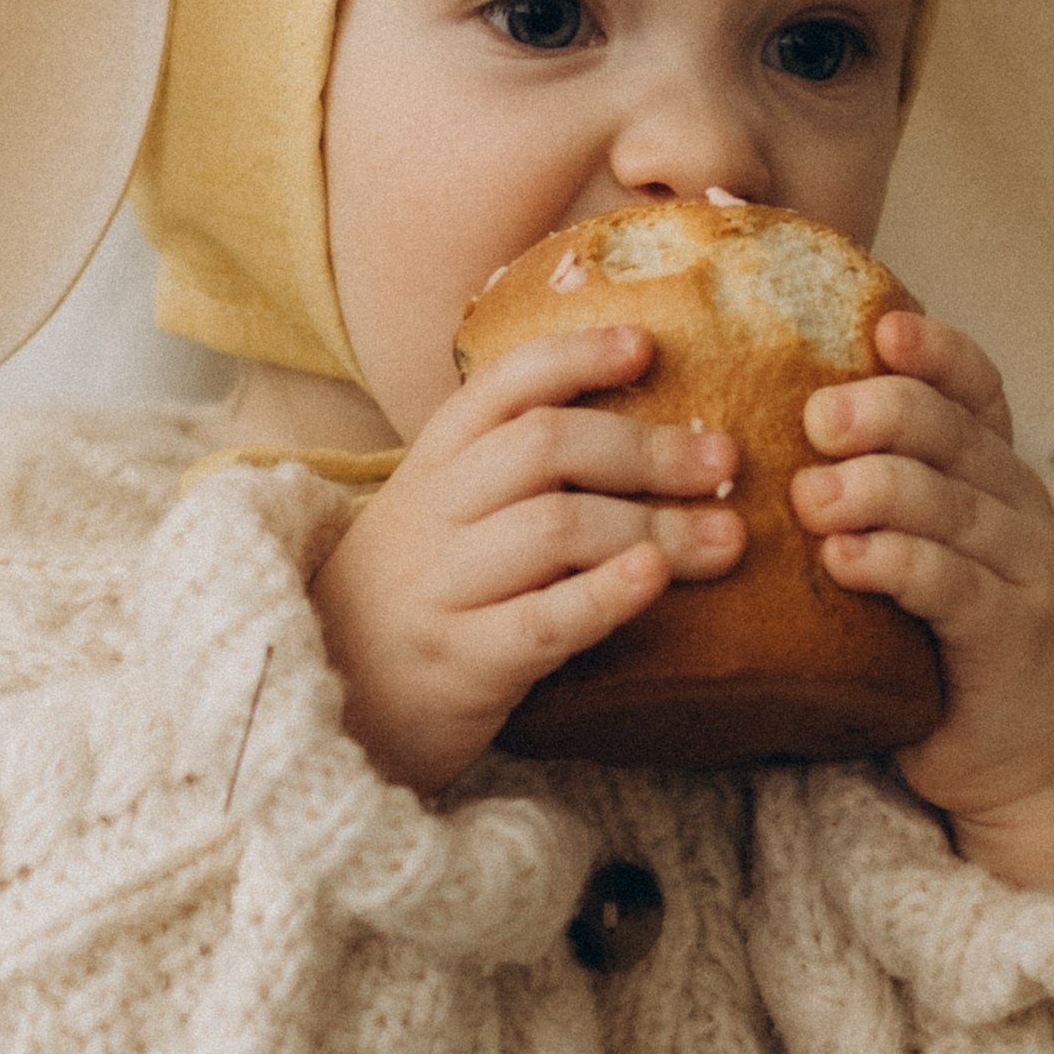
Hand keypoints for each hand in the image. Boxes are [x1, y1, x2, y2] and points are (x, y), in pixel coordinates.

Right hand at [311, 328, 744, 797]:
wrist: (326, 706)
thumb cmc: (415, 604)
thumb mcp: (437, 522)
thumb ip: (506, 478)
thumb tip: (642, 434)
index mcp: (430, 467)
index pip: (500, 387)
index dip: (575, 358)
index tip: (646, 347)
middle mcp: (430, 515)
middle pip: (543, 449)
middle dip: (645, 448)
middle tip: (723, 459)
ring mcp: (440, 589)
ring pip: (552, 528)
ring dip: (652, 525)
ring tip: (726, 537)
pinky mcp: (459, 664)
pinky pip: (540, 620)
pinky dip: (605, 595)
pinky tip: (655, 580)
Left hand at [790, 308, 1053, 893]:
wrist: (993, 756)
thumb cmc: (915, 636)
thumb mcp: (890, 541)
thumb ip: (846, 477)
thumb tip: (737, 410)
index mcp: (988, 465)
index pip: (976, 383)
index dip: (935, 350)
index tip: (882, 327)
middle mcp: (1019, 502)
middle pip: (955, 432)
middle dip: (887, 412)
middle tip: (817, 418)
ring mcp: (1028, 567)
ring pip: (951, 503)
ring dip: (877, 490)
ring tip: (810, 497)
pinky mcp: (1015, 632)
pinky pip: (953, 583)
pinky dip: (896, 563)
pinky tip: (846, 560)